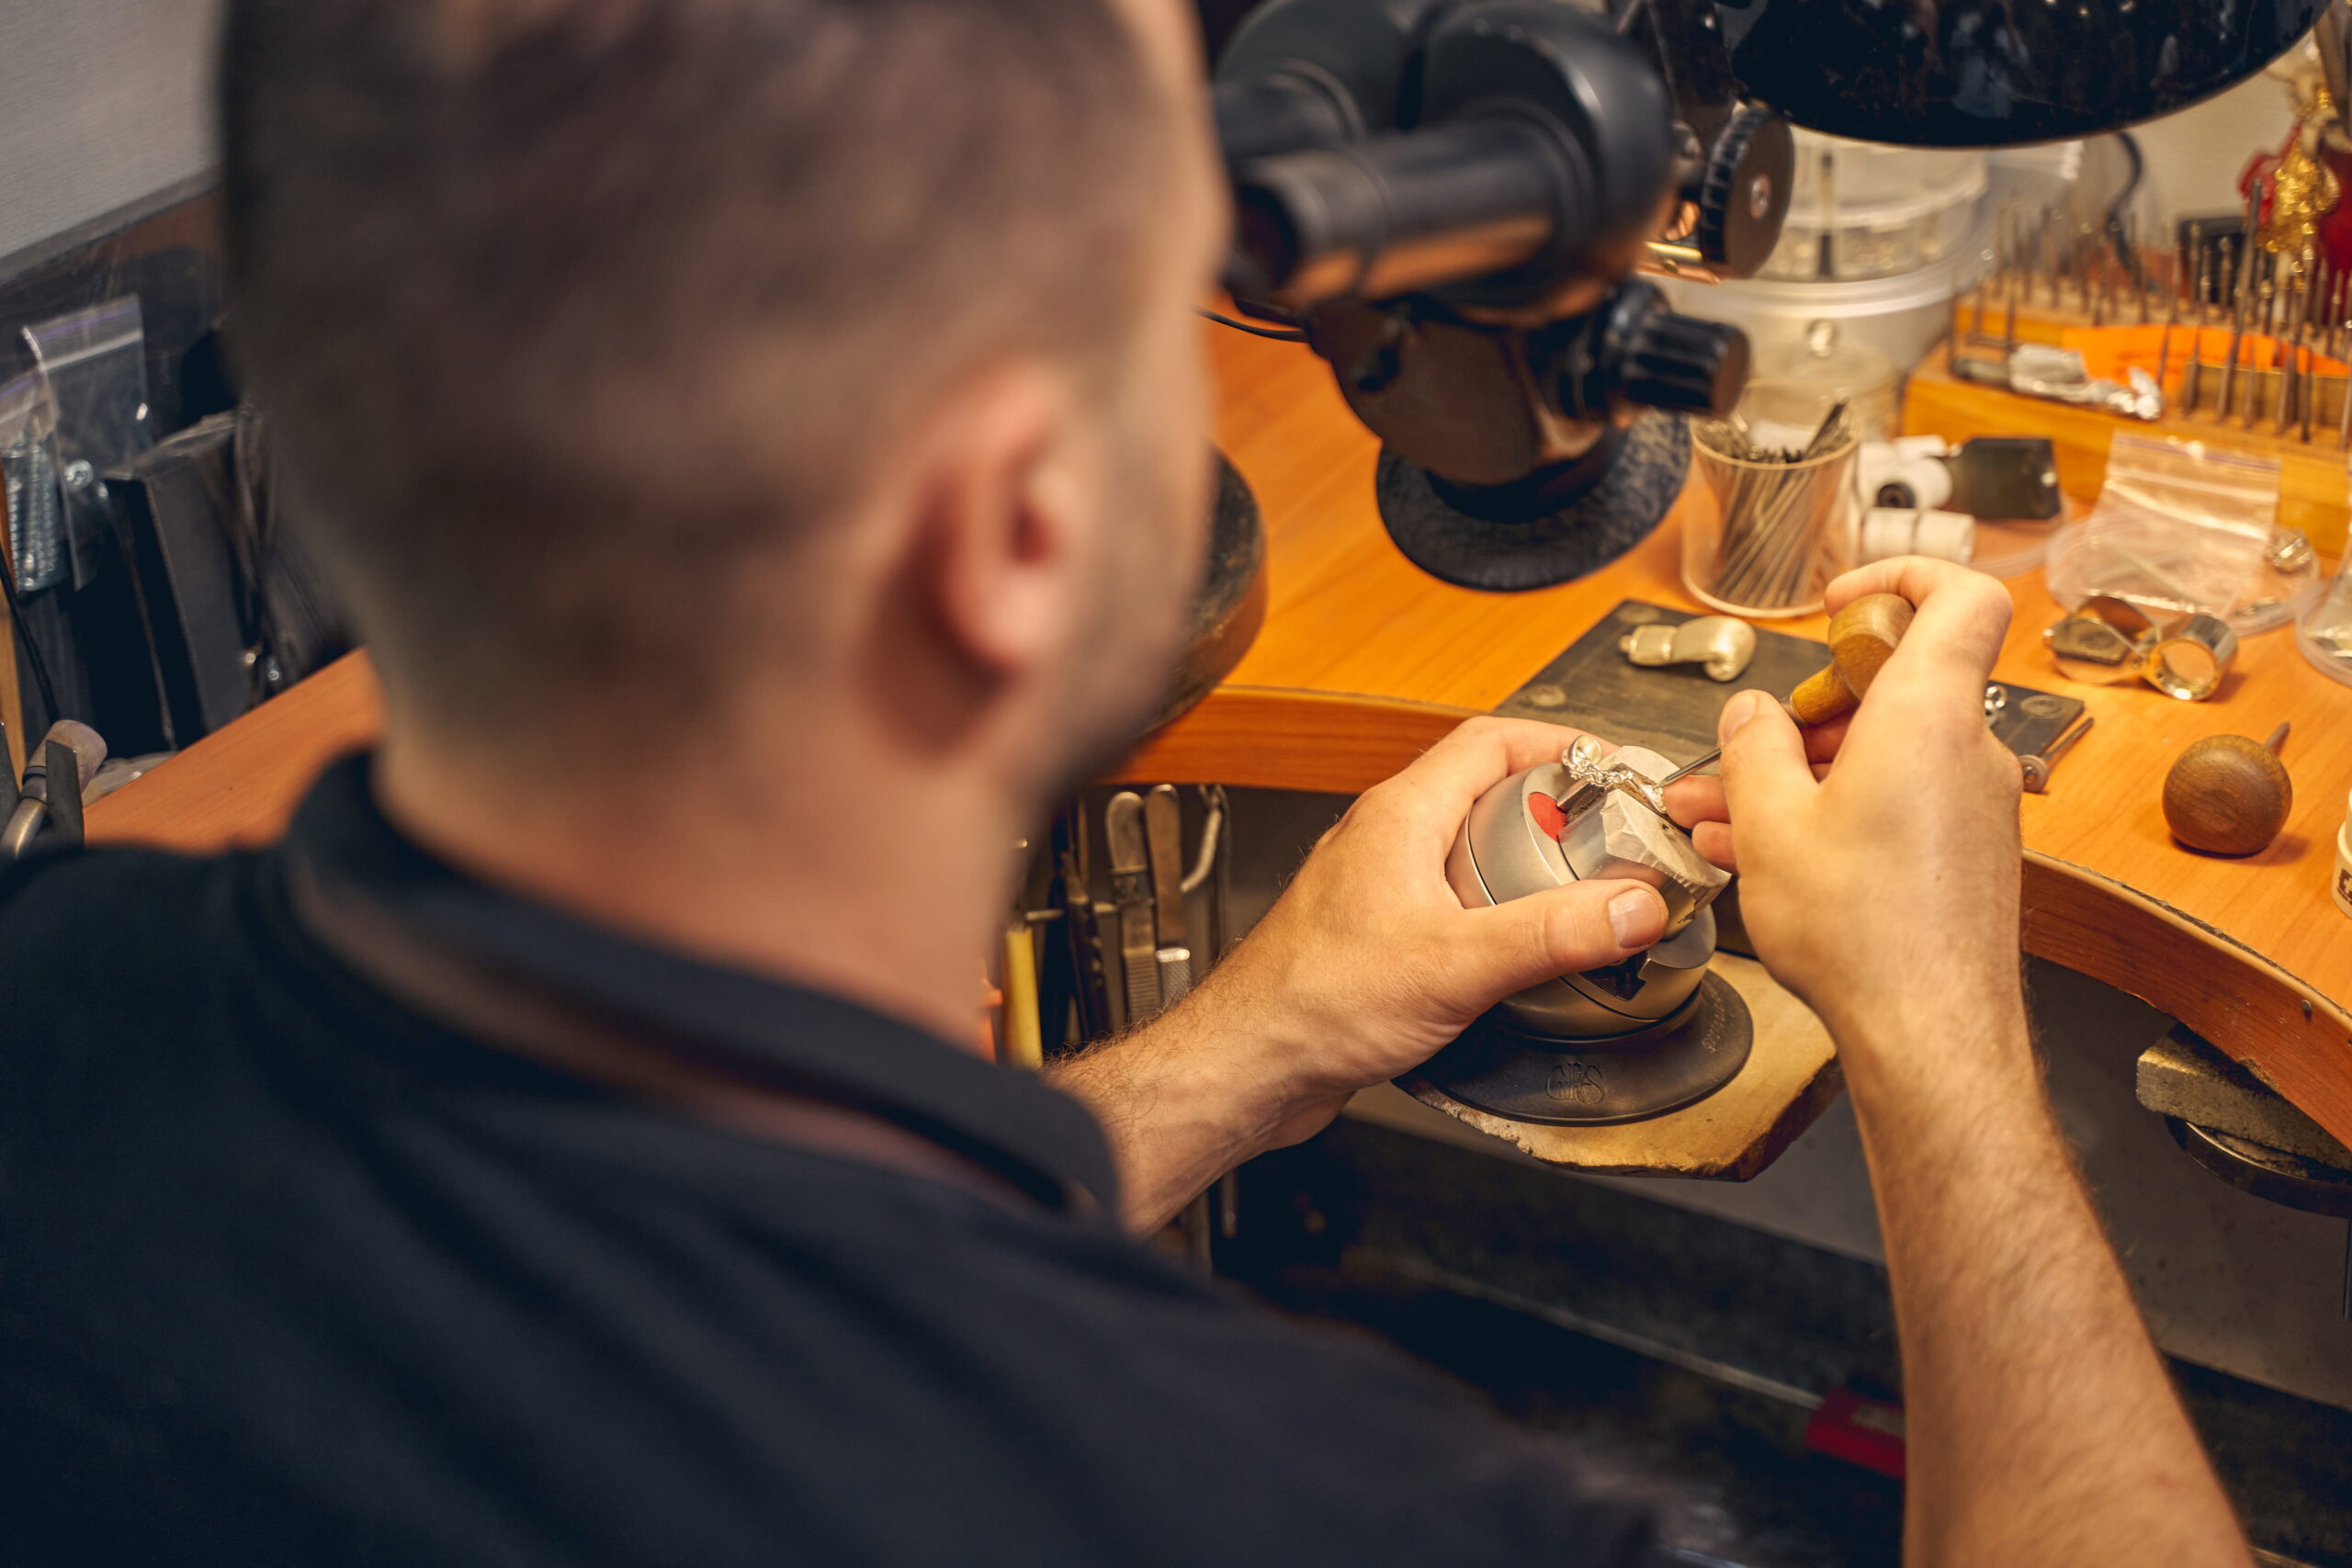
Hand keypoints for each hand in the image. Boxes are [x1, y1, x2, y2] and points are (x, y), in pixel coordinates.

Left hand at [1185, 716, 1731, 1146]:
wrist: (1249, 1065)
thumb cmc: (1312, 1003)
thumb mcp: (1455, 964)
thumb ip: (1552, 932)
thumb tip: (1633, 905)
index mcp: (1400, 815)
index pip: (1491, 741)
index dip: (1562, 745)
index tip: (1617, 770)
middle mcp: (1386, 839)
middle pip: (1487, 793)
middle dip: (1557, 813)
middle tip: (1610, 846)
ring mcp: (1379, 886)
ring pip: (1468, 851)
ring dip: (1527, 868)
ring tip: (1578, 900)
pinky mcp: (1378, 934)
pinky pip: (1450, 903)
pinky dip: (1495, 914)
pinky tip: (1518, 955)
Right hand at [1718, 558, 2022, 1048]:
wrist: (1929, 1032)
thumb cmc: (1867, 935)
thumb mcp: (1770, 823)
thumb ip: (1753, 748)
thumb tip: (1750, 716)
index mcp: (1927, 714)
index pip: (1959, 594)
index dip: (1899, 575)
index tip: (1842, 598)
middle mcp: (1966, 749)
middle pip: (1893, 685)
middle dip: (1806, 709)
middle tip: (1748, 746)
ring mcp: (1973, 804)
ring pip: (1883, 753)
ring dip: (1803, 772)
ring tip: (1724, 812)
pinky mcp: (1966, 851)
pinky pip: (1896, 801)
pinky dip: (1835, 810)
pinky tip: (1767, 852)